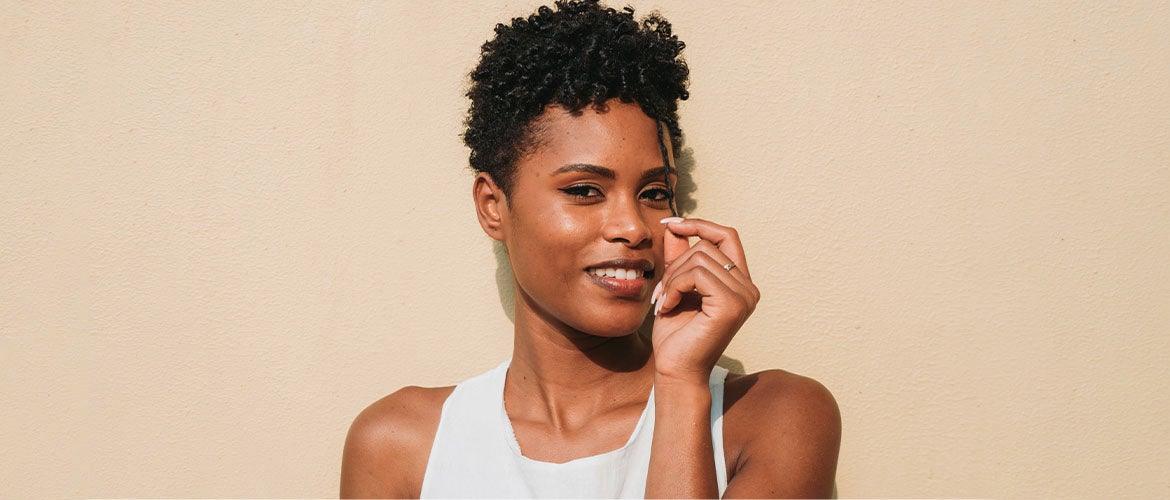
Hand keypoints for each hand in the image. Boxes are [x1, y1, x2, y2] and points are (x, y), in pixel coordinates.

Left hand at [650, 217, 760, 385]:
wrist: (676, 370)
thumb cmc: (676, 334)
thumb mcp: (675, 286)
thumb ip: (679, 257)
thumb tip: (675, 226)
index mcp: (740, 283)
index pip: (728, 236)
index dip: (700, 224)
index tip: (670, 223)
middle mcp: (749, 288)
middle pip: (707, 246)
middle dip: (676, 263)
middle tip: (662, 292)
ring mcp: (744, 297)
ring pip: (699, 258)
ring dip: (672, 278)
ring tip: (665, 302)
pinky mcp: (731, 305)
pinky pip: (696, 274)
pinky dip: (675, 287)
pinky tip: (668, 307)